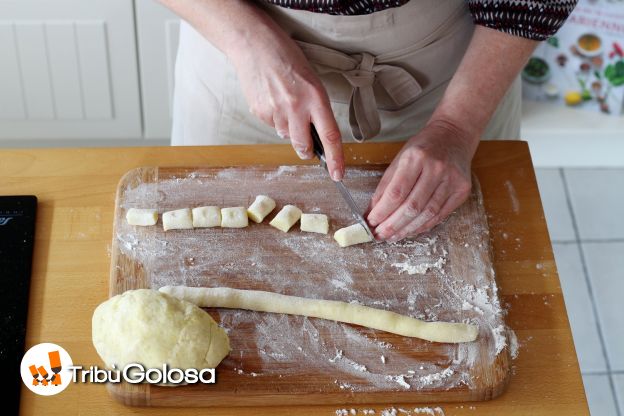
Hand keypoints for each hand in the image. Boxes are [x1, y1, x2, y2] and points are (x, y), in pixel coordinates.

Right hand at [229, 30, 343, 179]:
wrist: (254, 44)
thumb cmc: (287, 58)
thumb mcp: (311, 80)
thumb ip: (316, 107)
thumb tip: (316, 134)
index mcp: (315, 97)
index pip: (330, 136)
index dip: (335, 159)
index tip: (338, 174)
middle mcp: (296, 106)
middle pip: (304, 146)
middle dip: (307, 151)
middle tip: (308, 147)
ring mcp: (275, 110)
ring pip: (286, 136)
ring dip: (289, 128)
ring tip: (284, 103)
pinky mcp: (259, 112)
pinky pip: (272, 126)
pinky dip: (275, 119)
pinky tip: (272, 100)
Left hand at [366, 120, 477, 240]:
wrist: (455, 135)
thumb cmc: (423, 147)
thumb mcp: (399, 159)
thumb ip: (385, 186)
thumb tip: (372, 212)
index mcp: (416, 157)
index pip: (396, 192)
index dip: (382, 212)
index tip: (371, 223)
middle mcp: (436, 168)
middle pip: (412, 206)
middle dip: (393, 225)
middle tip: (380, 236)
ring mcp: (452, 180)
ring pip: (427, 214)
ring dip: (407, 229)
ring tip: (393, 236)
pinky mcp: (462, 190)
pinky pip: (440, 215)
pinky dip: (423, 226)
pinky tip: (410, 230)